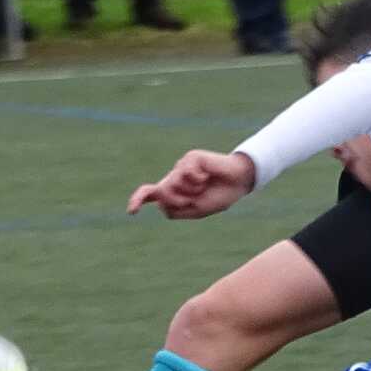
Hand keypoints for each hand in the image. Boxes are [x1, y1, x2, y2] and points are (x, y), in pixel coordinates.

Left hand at [128, 149, 257, 219]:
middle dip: (176, 200)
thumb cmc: (218, 196)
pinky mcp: (190, 158)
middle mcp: (174, 178)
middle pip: (161, 192)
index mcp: (174, 192)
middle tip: (193, 200)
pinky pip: (186, 173)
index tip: (132, 212)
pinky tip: (207, 175)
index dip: (138, 200)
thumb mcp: (195, 210)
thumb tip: (159, 196)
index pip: (150, 194)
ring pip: (172, 184)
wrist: (238, 183)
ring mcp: (181, 167)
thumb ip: (175, 209)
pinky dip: (197, 179)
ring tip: (204, 186)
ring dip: (190, 191)